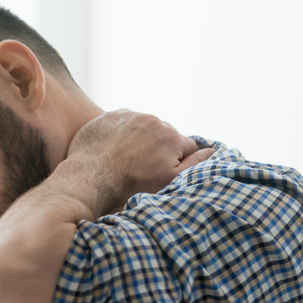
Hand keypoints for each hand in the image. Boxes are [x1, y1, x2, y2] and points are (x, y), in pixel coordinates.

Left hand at [60, 109, 214, 216]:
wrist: (89, 181)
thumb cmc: (129, 186)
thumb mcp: (168, 181)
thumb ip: (195, 164)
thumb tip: (214, 151)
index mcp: (171, 136)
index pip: (186, 146)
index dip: (177, 161)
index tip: (161, 172)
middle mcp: (153, 120)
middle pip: (164, 135)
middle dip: (158, 148)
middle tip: (142, 168)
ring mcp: (129, 115)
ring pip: (143, 127)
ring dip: (139, 139)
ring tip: (125, 160)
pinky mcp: (108, 116)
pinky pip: (122, 122)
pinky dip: (120, 133)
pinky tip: (112, 149)